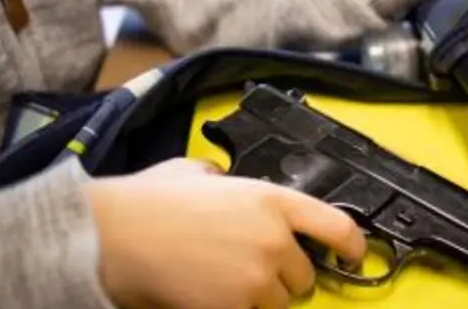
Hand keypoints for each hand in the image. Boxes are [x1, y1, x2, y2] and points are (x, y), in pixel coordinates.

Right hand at [83, 158, 365, 308]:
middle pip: (304, 275)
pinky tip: (210, 295)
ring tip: (225, 282)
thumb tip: (225, 180)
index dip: (352, 245)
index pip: (336, 226)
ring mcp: (256, 280)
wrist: (115, 236)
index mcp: (272, 201)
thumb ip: (225, 178)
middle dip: (285, 276)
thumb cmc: (151, 201)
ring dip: (261, 297)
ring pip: (279, 303)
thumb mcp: (197, 172)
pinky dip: (236, 308)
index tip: (352, 255)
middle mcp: (274, 241)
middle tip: (254, 268)